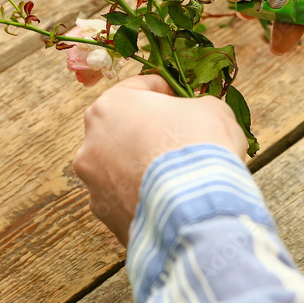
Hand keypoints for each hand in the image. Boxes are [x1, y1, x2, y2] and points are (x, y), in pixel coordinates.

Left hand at [72, 74, 247, 244]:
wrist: (198, 207)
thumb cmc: (201, 146)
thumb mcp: (212, 109)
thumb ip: (196, 106)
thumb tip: (195, 116)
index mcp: (111, 105)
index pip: (137, 87)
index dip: (164, 91)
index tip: (181, 100)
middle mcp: (92, 141)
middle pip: (122, 129)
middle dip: (148, 132)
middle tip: (179, 139)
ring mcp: (94, 182)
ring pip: (119, 166)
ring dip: (142, 166)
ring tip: (175, 176)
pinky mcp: (104, 215)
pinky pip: (125, 199)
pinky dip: (143, 197)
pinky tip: (169, 200)